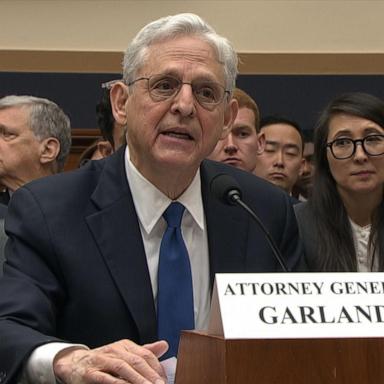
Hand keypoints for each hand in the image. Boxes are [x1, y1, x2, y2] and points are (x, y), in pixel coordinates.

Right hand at [53, 339, 168, 383]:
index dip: (156, 367)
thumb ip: (143, 352)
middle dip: (150, 375)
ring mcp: (102, 360)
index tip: (165, 380)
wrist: (73, 363)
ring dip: (138, 379)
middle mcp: (115, 350)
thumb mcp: (123, 354)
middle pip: (137, 361)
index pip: (145, 354)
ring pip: (123, 368)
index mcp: (125, 345)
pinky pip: (106, 378)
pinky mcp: (91, 372)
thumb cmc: (102, 361)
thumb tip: (164, 345)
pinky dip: (118, 383)